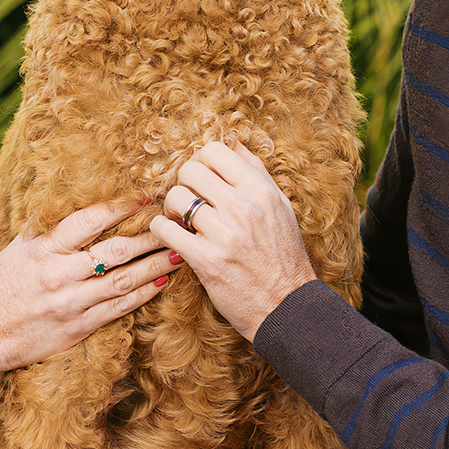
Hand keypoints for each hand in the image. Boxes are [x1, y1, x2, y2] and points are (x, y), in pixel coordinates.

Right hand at [0, 198, 180, 373]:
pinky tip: (161, 282)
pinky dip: (143, 295)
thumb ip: (47, 229)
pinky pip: (118, 309)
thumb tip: (74, 200)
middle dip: (150, 236)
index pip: (89, 221)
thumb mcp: (17, 249)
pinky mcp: (79, 327)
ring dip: (155, 266)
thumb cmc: (2, 286)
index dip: (120, 207)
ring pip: (123, 281)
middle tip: (174, 224)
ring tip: (179, 252)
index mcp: (44, 250)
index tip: (145, 197)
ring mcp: (72, 303)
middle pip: (115, 251)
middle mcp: (60, 275)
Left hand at [150, 141, 315, 341]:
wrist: (287, 305)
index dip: (201, 160)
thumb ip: (256, 174)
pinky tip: (171, 237)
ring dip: (171, 208)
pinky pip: (165, 230)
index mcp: (262, 191)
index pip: (216, 151)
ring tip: (179, 220)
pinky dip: (161, 230)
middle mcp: (244, 208)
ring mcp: (225, 235)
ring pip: (175, 197)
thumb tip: (233, 143)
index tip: (201, 178)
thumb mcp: (279, 208)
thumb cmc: (282, 255)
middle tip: (188, 200)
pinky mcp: (206, 261)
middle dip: (183, 183)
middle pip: (191, 170)